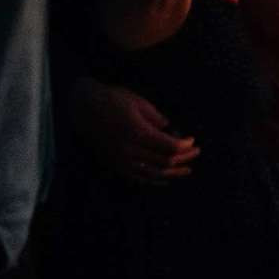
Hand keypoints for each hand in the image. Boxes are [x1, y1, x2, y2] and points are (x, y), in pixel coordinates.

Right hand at [67, 78, 199, 184]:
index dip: (185, 146)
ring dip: (173, 172)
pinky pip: (138, 177)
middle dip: (184, 157)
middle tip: (196, 152)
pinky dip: (154, 179)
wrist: (83, 107)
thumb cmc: (113, 99)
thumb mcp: (139, 102)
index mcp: (137, 132)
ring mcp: (121, 159)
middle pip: (165, 160)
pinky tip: (165, 178)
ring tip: (187, 170)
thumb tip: (172, 130)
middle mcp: (129, 149)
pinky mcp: (114, 164)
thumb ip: (158, 118)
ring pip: (153, 172)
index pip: (170, 146)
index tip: (192, 140)